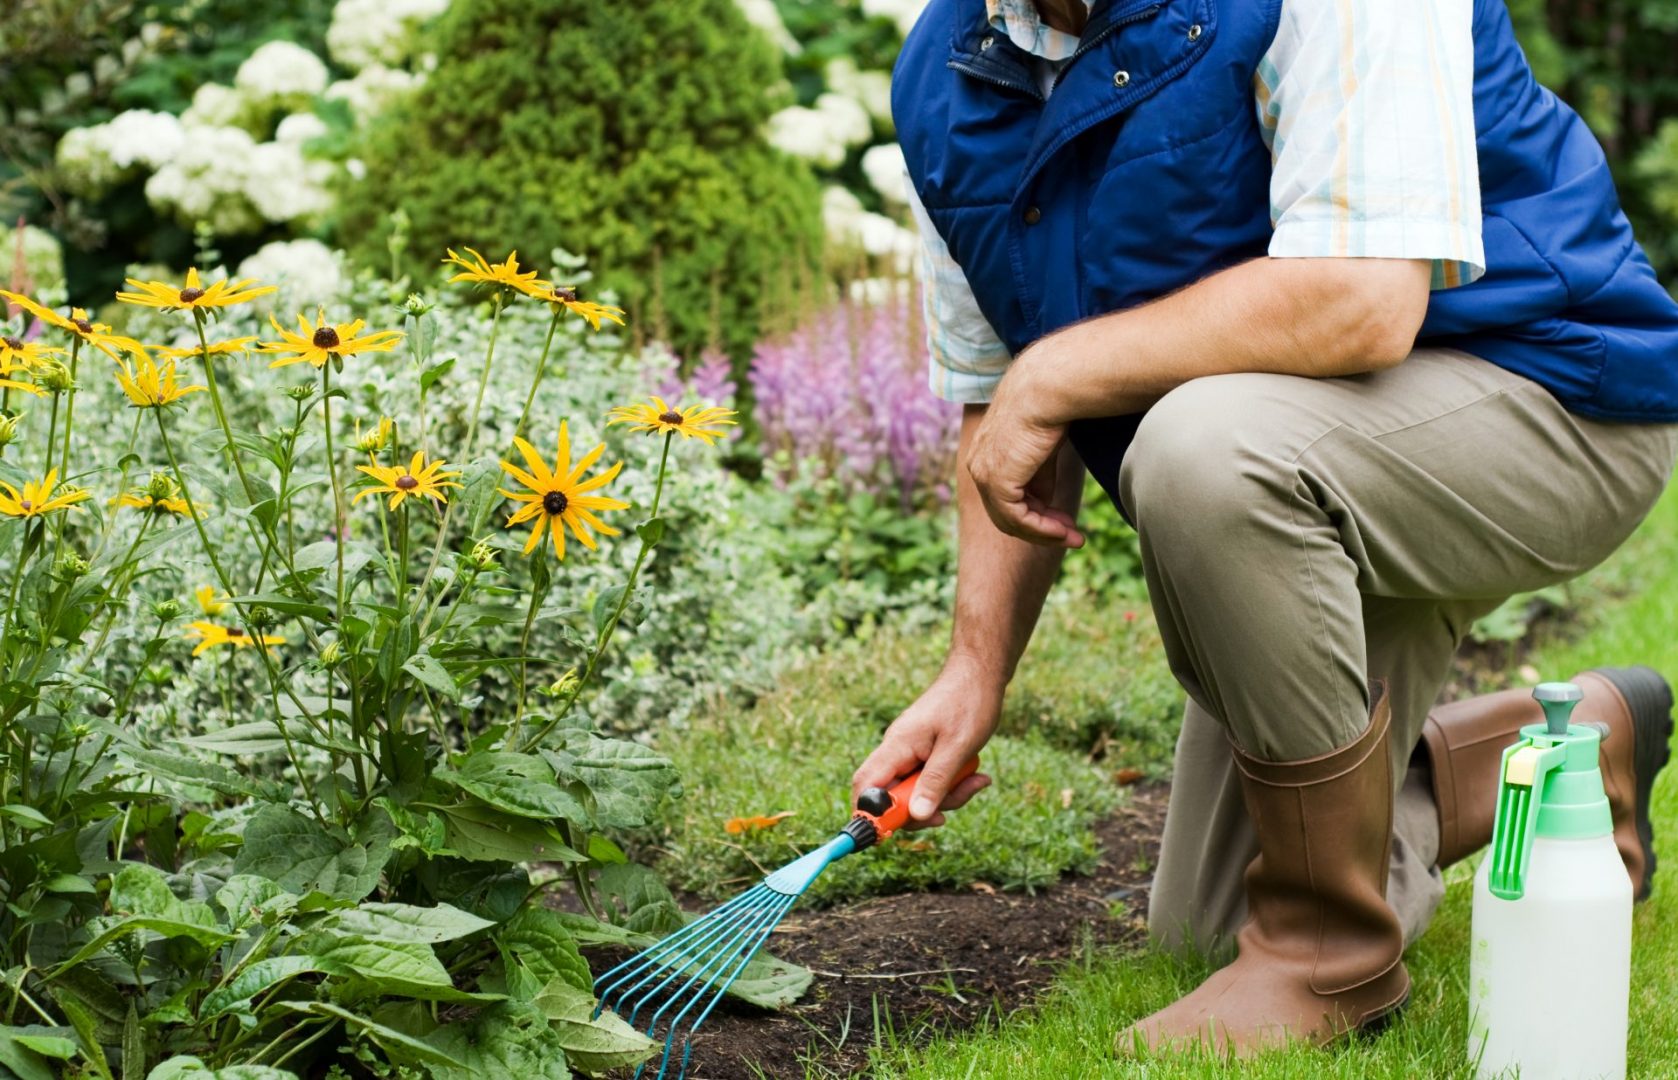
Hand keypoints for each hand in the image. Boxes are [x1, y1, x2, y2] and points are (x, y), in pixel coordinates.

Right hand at [851, 657, 998, 826]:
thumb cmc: (969, 704)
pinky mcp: (924, 753)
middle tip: (949, 811)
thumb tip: (917, 816)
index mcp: (897, 746)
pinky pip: (930, 780)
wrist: (980, 674)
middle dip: (921, 810)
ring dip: (945, 796)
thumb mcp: (957, 748)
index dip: (870, 814)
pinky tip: (975, 775)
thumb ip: (935, 783)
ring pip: (915, 792)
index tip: (891, 833)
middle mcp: (897, 750)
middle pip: (891, 797)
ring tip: (976, 780)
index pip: (865, 786)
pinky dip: (951, 784)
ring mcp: (910, 752)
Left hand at [967, 358, 1083, 547]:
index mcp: (985, 454)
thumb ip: (1038, 475)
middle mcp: (978, 465)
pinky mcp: (997, 481)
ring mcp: (984, 474)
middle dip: (1042, 527)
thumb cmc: (1050, 406)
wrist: (1048, 388)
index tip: (1066, 522)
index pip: (1005, 495)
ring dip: (1045, 533)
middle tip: (1073, 535)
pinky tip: (1065, 531)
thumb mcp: (1041, 447)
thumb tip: (1044, 501)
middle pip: (1006, 512)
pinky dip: (1042, 529)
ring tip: (1075, 537)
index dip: (1037, 512)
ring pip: (1011, 520)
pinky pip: (1018, 519)